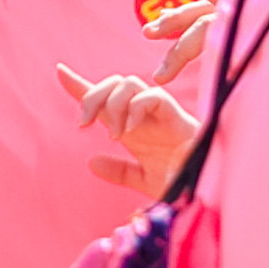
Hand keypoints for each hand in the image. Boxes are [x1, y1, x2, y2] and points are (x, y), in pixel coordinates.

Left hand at [61, 62, 201, 191]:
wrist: (208, 196)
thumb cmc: (183, 184)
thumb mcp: (143, 180)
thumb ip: (120, 171)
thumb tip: (92, 162)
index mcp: (135, 128)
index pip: (105, 98)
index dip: (81, 85)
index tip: (60, 72)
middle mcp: (146, 116)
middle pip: (114, 82)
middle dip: (91, 94)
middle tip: (82, 124)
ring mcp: (161, 114)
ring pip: (129, 84)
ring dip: (112, 104)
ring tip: (113, 134)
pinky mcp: (178, 117)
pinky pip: (154, 96)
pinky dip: (135, 107)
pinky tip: (129, 130)